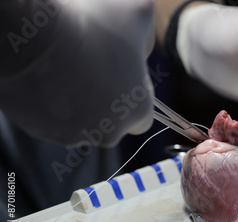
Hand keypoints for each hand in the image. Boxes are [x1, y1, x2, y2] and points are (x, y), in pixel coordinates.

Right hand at [0, 0, 154, 145]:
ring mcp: (74, 135)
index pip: (144, 117)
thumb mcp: (137, 12)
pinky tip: (48, 75)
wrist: (31, 36)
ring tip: (67, 68)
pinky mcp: (41, 131)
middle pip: (112, 122)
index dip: (133, 95)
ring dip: (78, 101)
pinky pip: (53, 119)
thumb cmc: (90, 23)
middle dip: (106, 101)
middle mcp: (110, 132)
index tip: (121, 75)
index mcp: (138, 111)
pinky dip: (52, 101)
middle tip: (92, 68)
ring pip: (82, 123)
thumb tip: (142, 48)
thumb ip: (148, 35)